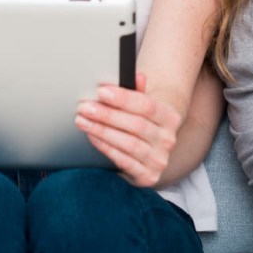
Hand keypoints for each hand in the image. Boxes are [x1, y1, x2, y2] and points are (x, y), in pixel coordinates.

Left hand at [74, 72, 181, 186]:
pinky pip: (123, 160)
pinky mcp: (148, 176)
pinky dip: (105, 147)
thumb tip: (138, 75)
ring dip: (102, 131)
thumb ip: (138, 90)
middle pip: (136, 125)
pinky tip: (92, 136)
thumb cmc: (141, 121)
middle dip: (107, 115)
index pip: (147, 105)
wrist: (150, 149)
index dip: (123, 98)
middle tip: (85, 107)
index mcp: (170, 117)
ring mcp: (159, 160)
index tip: (101, 91)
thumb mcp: (142, 105)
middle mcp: (168, 140)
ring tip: (82, 120)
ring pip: (128, 143)